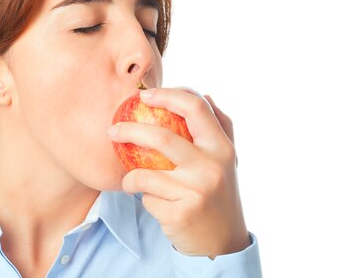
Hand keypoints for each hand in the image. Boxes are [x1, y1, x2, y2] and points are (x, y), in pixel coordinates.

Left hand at [109, 87, 249, 257]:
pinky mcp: (181, 214)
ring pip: (145, 174)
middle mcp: (212, 167)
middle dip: (129, 130)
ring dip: (130, 178)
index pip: (195, 108)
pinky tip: (153, 203)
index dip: (167, 95)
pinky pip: (147, 198)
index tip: (142, 95)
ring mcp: (197, 191)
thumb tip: (206, 95)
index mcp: (222, 148)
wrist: (222, 243)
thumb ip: (219, 127)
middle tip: (111, 130)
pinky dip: (144, 199)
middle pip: (161, 138)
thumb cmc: (217, 193)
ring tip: (129, 180)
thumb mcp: (226, 160)